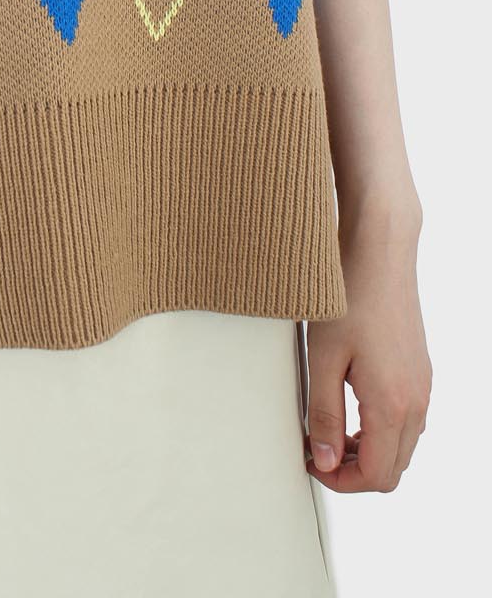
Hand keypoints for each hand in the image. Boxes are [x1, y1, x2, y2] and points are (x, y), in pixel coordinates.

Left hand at [304, 203, 431, 492]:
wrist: (379, 250)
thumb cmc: (348, 296)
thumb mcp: (323, 358)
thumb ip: (324, 415)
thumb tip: (323, 460)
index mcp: (393, 405)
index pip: (376, 476)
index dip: (340, 482)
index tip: (311, 461)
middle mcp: (416, 400)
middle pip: (393, 467)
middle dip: (354, 471)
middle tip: (317, 449)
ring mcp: (422, 384)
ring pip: (402, 445)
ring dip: (368, 450)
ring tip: (329, 429)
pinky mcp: (419, 369)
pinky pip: (407, 418)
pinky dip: (381, 427)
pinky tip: (350, 403)